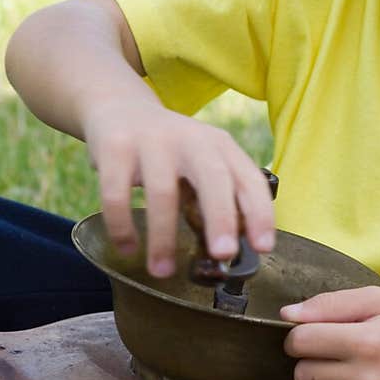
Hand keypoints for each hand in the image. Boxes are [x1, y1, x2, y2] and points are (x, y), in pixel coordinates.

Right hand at [82, 98, 275, 277]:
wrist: (120, 109)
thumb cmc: (171, 150)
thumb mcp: (202, 162)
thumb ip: (219, 197)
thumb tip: (234, 248)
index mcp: (220, 146)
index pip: (249, 179)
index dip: (260, 212)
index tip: (263, 247)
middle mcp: (192, 139)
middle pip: (213, 177)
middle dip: (221, 217)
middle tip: (224, 254)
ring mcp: (152, 141)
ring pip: (162, 191)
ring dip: (163, 238)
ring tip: (162, 271)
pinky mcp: (116, 148)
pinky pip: (117, 193)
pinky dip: (122, 226)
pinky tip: (127, 248)